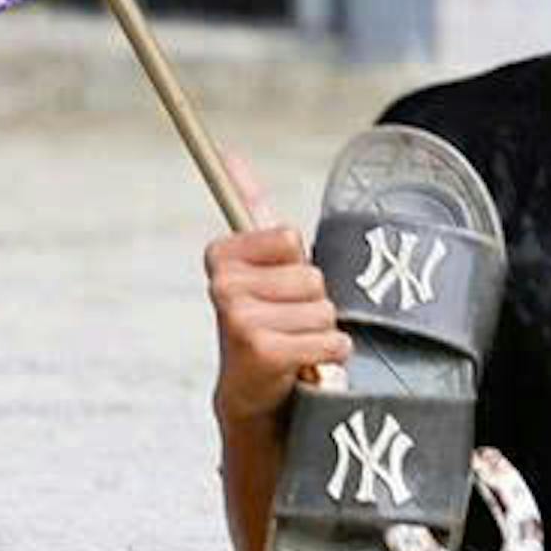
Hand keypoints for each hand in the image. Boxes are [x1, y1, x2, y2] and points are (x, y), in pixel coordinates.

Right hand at [200, 189, 342, 436]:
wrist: (251, 396)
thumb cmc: (264, 322)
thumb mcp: (258, 265)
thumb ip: (248, 207)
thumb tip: (229, 154)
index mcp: (221, 256)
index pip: (290, 237)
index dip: (295, 266)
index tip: (273, 289)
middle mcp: (222, 285)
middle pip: (312, 275)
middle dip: (312, 303)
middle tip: (286, 324)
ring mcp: (238, 318)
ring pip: (324, 309)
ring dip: (320, 332)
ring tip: (293, 345)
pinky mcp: (261, 351)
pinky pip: (330, 340)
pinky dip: (329, 356)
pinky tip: (303, 366)